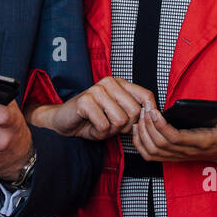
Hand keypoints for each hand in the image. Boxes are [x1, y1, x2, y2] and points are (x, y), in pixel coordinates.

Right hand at [27, 79, 156, 140]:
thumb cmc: (92, 119)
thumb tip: (152, 116)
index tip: (141, 124)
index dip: (149, 113)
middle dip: (124, 127)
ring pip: (120, 121)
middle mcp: (110, 82)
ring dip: (110, 131)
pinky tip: (90, 126)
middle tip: (111, 125)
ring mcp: (97, 90)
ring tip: (99, 125)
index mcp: (120, 84)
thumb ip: (133, 114)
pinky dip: (98, 133)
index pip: (146, 96)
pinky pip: (104, 126)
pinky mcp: (85, 101)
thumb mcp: (117, 116)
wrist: (64, 121)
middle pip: (134, 112)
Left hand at [133, 104, 216, 165]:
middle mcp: (188, 152)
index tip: (153, 111)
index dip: (161, 126)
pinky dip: (140, 144)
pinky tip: (138, 129)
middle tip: (144, 109)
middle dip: (148, 126)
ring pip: (153, 152)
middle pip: (160, 144)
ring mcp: (179, 156)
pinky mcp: (173, 157)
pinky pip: (151, 156)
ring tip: (140, 116)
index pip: (175, 138)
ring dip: (142, 134)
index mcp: (201, 142)